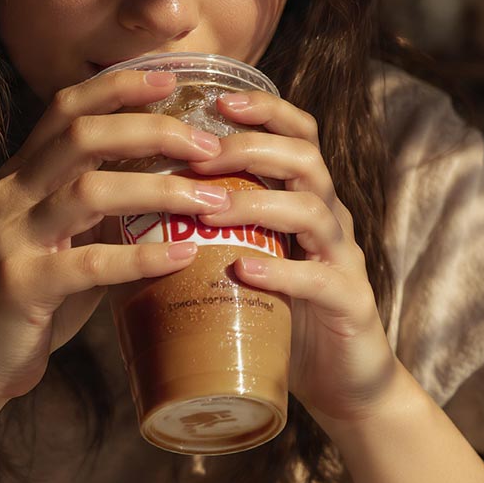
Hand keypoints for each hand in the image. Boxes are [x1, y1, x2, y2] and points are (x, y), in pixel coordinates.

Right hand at [0, 70, 234, 406]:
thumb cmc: (27, 301)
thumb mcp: (61, 240)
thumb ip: (99, 210)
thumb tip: (172, 185)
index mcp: (21, 176)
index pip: (65, 107)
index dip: (116, 86)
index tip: (169, 77)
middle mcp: (12, 194)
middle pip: (82, 134)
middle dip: (151, 130)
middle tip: (207, 146)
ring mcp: (12, 237)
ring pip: (89, 191)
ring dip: (159, 191)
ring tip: (212, 201)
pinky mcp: (21, 285)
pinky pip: (90, 263)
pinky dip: (142, 256)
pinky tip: (182, 257)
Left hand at [186, 91, 399, 427]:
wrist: (343, 380)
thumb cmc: (282, 310)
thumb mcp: (250, 255)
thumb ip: (214, 228)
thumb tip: (133, 205)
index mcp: (307, 197)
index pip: (298, 134)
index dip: (265, 109)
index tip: (217, 101)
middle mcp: (331, 218)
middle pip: (305, 158)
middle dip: (251, 148)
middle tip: (198, 158)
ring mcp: (344, 259)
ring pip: (312, 211)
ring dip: (255, 204)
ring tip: (207, 211)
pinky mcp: (350, 304)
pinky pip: (320, 279)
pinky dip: (280, 270)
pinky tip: (242, 269)